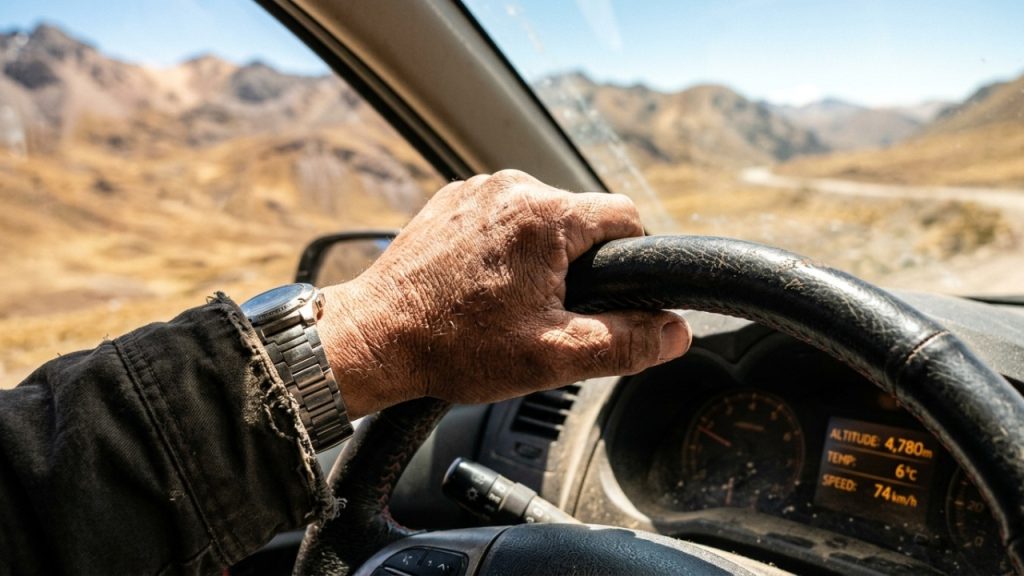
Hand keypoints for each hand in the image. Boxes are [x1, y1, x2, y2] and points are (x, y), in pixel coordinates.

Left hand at [318, 170, 689, 416]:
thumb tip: (676, 332)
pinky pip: (502, 215)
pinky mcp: (451, 199)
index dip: (630, 261)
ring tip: (510, 301)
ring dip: (542, 254)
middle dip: (580, 263)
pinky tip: (483, 285)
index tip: (609, 294)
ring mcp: (476, 189)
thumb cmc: (456, 347)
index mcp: (546, 216)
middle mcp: (511, 187)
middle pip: (582, 218)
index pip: (626, 218)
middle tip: (549, 311)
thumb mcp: (554, 356)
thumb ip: (626, 342)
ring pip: (542, 217)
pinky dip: (505, 246)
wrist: (375, 337)